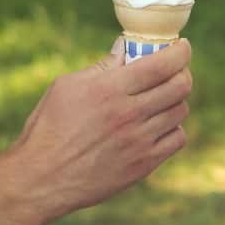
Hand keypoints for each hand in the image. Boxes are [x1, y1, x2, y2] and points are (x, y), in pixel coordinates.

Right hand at [9, 38, 193, 221]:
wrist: (42, 178)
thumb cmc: (49, 128)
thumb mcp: (66, 87)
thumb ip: (101, 67)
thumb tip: (125, 48)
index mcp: (109, 89)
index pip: (162, 64)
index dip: (180, 51)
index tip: (182, 46)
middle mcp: (128, 114)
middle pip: (180, 86)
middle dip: (182, 72)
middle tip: (175, 71)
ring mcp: (139, 141)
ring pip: (180, 111)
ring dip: (175, 100)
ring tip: (162, 98)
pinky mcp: (143, 165)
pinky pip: (177, 139)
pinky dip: (173, 128)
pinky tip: (158, 125)